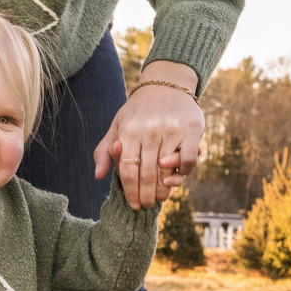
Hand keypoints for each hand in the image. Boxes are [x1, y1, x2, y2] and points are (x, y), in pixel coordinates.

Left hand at [92, 59, 202, 209]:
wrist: (166, 85)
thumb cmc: (138, 111)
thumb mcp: (117, 125)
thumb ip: (105, 150)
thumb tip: (98, 176)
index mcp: (129, 132)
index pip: (128, 170)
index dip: (130, 191)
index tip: (133, 205)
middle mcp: (150, 131)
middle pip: (147, 174)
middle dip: (146, 195)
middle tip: (146, 206)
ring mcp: (172, 130)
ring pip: (167, 170)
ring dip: (164, 189)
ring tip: (160, 198)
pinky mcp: (191, 130)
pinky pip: (188, 161)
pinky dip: (183, 173)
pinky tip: (176, 179)